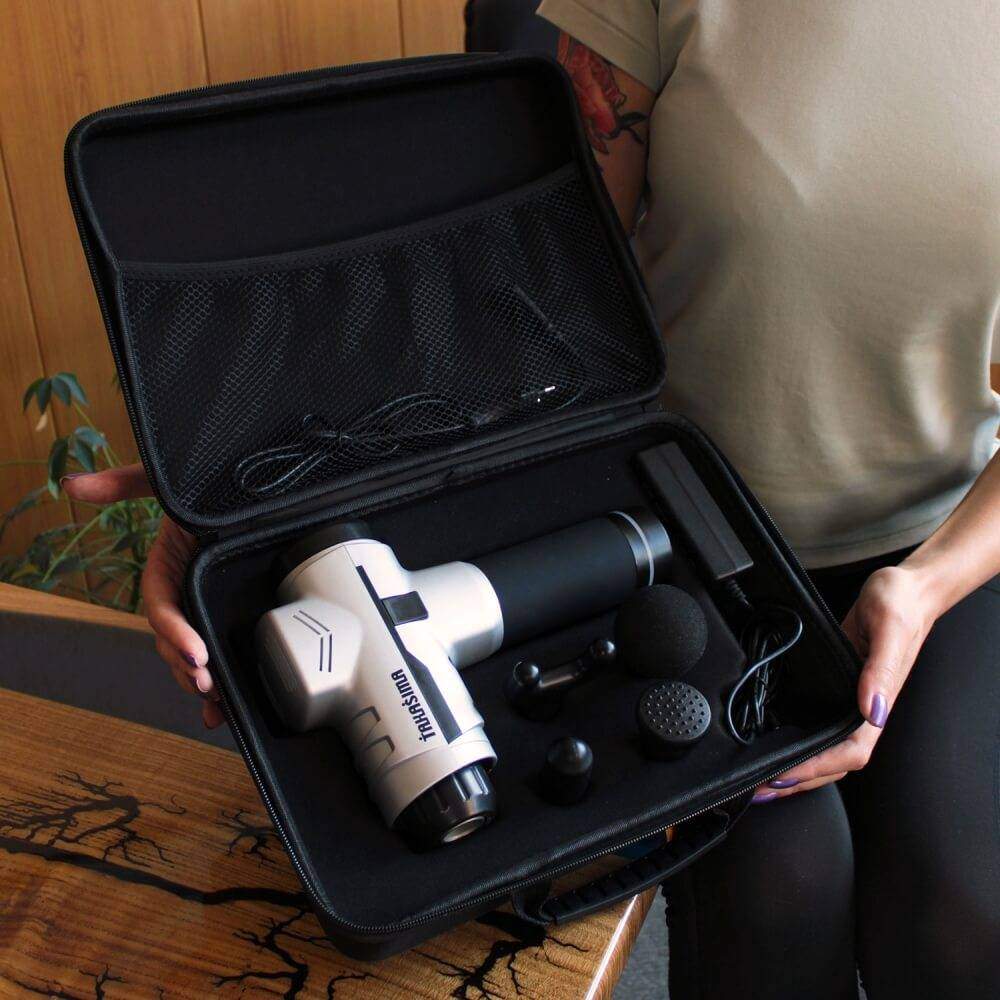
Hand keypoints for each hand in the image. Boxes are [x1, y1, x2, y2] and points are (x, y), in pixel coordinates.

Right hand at [63, 465, 223, 727]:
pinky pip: (220, 651)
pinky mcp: (229, 614)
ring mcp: (205, 606)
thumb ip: (126, 483)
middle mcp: (183, 593)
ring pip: (192, 654)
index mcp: (166, 569)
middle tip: (206, 683)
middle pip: (175, 641)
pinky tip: (225, 709)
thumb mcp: (167, 482)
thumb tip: (74, 485)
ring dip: (199, 680)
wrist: (251, 489)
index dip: (174, 630)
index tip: (195, 649)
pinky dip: (220, 683)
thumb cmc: (206, 488)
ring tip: (215, 701)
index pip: (163, 608)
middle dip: (185, 666)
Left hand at [753, 564, 936, 802]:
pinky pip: (818, 721)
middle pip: (834, 761)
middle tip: (760, 789)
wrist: (905, 587)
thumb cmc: (901, 603)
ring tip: (762, 778)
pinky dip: (797, 737)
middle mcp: (864, 707)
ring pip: (825, 746)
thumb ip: (880, 670)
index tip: (785, 776)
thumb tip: (872, 710)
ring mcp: (851, 699)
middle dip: (800, 780)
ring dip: (797, 765)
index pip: (851, 753)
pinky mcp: (838, 685)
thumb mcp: (889, 628)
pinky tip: (773, 739)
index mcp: (878, 702)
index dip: (818, 769)